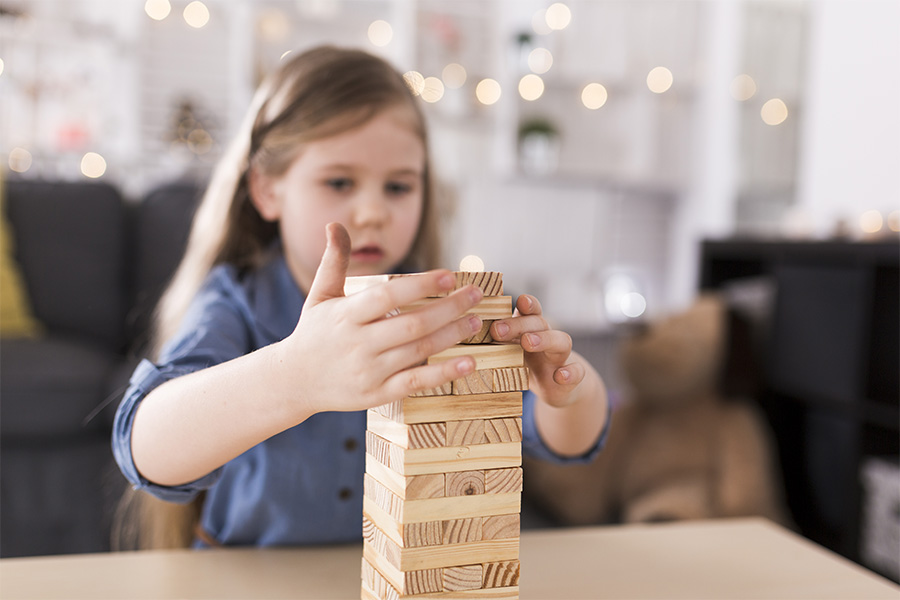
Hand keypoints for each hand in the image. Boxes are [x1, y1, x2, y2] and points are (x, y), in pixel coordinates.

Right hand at [278, 223, 482, 414]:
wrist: (294, 381)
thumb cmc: (312, 333)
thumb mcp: (320, 295)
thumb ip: (334, 261)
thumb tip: (335, 225)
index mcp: (346, 315)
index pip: (387, 297)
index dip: (420, 285)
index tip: (449, 275)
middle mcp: (358, 343)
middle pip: (411, 325)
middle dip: (448, 309)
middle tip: (476, 294)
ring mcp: (368, 371)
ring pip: (417, 352)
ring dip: (451, 336)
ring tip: (475, 321)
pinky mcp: (377, 394)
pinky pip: (415, 383)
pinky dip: (444, 374)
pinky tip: (469, 363)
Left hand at [490, 294, 584, 407]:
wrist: (556, 388)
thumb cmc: (526, 364)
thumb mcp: (510, 351)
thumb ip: (496, 339)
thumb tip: (463, 329)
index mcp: (531, 329)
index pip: (531, 311)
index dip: (527, 304)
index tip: (518, 300)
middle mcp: (548, 338)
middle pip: (540, 323)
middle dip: (521, 324)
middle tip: (498, 330)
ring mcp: (561, 357)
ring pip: (561, 341)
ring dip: (544, 339)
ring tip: (527, 342)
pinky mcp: (571, 378)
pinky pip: (576, 372)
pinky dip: (570, 373)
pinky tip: (560, 376)